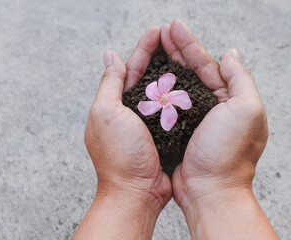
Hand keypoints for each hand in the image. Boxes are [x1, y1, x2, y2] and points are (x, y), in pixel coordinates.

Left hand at [75, 27, 170, 239]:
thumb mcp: (107, 113)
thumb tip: (110, 55)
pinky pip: (173, 110)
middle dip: (159, 56)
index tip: (157, 31)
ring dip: (172, 73)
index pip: (130, 68)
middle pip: (147, 76)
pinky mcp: (164, 134)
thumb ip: (109, 84)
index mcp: (114, 104)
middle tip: (174, 36)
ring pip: (162, 91)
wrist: (137, 191)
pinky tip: (191, 83)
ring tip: (185, 53)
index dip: (143, 48)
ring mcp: (148, 123)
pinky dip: (180, 96)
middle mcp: (130, 111)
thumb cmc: (119, 154)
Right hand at [161, 19, 277, 238]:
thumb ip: (240, 79)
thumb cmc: (228, 153)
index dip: (188, 43)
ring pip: (174, 85)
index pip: (205, 63)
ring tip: (150, 47)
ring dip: (163, 65)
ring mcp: (189, 117)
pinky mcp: (173, 129)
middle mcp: (208, 106)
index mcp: (227, 98)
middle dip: (173, 49)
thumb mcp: (246, 110)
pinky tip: (146, 79)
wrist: (208, 190)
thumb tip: (230, 54)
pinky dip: (155, 91)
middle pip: (188, 71)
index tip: (172, 27)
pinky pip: (163, 105)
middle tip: (158, 31)